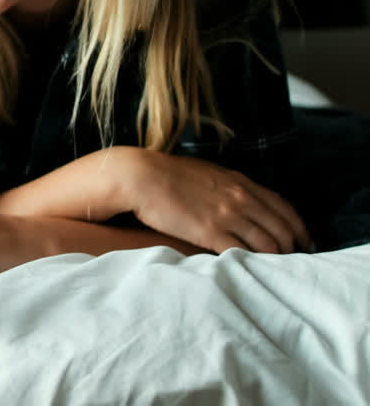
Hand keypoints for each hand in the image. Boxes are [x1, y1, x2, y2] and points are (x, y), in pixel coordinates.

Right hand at [122, 150, 312, 253]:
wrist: (141, 177)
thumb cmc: (168, 174)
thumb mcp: (209, 173)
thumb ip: (230, 187)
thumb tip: (241, 201)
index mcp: (241, 183)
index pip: (284, 208)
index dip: (299, 228)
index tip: (303, 241)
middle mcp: (240, 199)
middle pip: (281, 229)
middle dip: (291, 248)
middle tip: (292, 262)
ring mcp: (226, 216)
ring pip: (266, 244)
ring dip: (274, 260)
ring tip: (274, 271)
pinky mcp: (209, 233)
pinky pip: (240, 253)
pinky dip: (250, 264)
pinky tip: (250, 271)